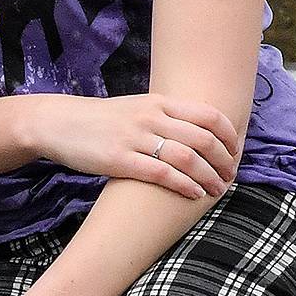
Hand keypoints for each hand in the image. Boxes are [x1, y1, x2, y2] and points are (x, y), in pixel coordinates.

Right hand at [20, 92, 241, 200]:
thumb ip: (165, 116)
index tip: (235, 151)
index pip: (208, 114)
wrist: (59, 123)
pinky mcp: (120, 160)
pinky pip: (162, 174)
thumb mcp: (136, 107)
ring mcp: (135, 138)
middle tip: (230, 175)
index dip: (228, 135)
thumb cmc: (101, 119)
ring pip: (187, 158)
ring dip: (209, 177)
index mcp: (158, 102)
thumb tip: (199, 133)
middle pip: (203, 139)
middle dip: (224, 160)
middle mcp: (151, 117)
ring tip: (217, 189)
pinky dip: (184, 185)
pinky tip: (194, 194)